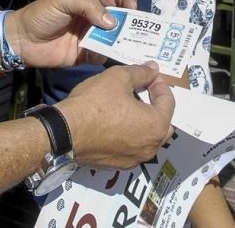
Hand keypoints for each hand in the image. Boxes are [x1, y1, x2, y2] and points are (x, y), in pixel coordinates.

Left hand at [7, 0, 136, 67]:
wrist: (22, 39)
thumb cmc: (41, 14)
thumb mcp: (64, 1)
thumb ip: (88, 6)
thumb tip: (112, 22)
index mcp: (90, 0)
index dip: (128, 0)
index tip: (133, 10)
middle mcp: (94, 18)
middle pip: (121, 19)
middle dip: (133, 25)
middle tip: (144, 34)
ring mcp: (92, 37)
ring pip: (116, 38)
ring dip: (126, 42)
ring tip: (138, 48)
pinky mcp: (87, 55)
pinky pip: (105, 55)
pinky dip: (114, 57)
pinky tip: (122, 59)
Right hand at [57, 62, 174, 168]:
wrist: (66, 131)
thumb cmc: (96, 102)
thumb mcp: (118, 78)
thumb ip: (140, 73)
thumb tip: (154, 69)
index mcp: (156, 126)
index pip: (168, 102)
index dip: (159, 84)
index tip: (148, 74)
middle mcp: (151, 147)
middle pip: (162, 122)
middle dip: (155, 104)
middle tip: (141, 89)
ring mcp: (134, 159)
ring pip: (146, 136)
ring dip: (142, 120)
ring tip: (126, 104)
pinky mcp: (118, 165)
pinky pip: (131, 146)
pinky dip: (128, 133)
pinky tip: (113, 121)